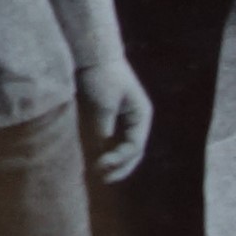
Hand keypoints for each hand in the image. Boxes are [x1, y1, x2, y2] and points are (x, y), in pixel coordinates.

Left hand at [78, 57, 152, 183]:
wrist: (94, 55)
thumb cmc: (101, 76)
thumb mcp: (103, 105)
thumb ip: (103, 130)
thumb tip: (100, 152)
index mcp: (141, 116)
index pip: (134, 147)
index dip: (119, 160)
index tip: (100, 165)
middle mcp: (137, 120)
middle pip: (134, 152)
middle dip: (120, 167)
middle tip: (103, 179)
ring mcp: (126, 120)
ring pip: (124, 149)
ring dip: (114, 163)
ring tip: (98, 174)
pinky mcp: (114, 118)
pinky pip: (114, 141)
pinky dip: (107, 152)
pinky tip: (96, 160)